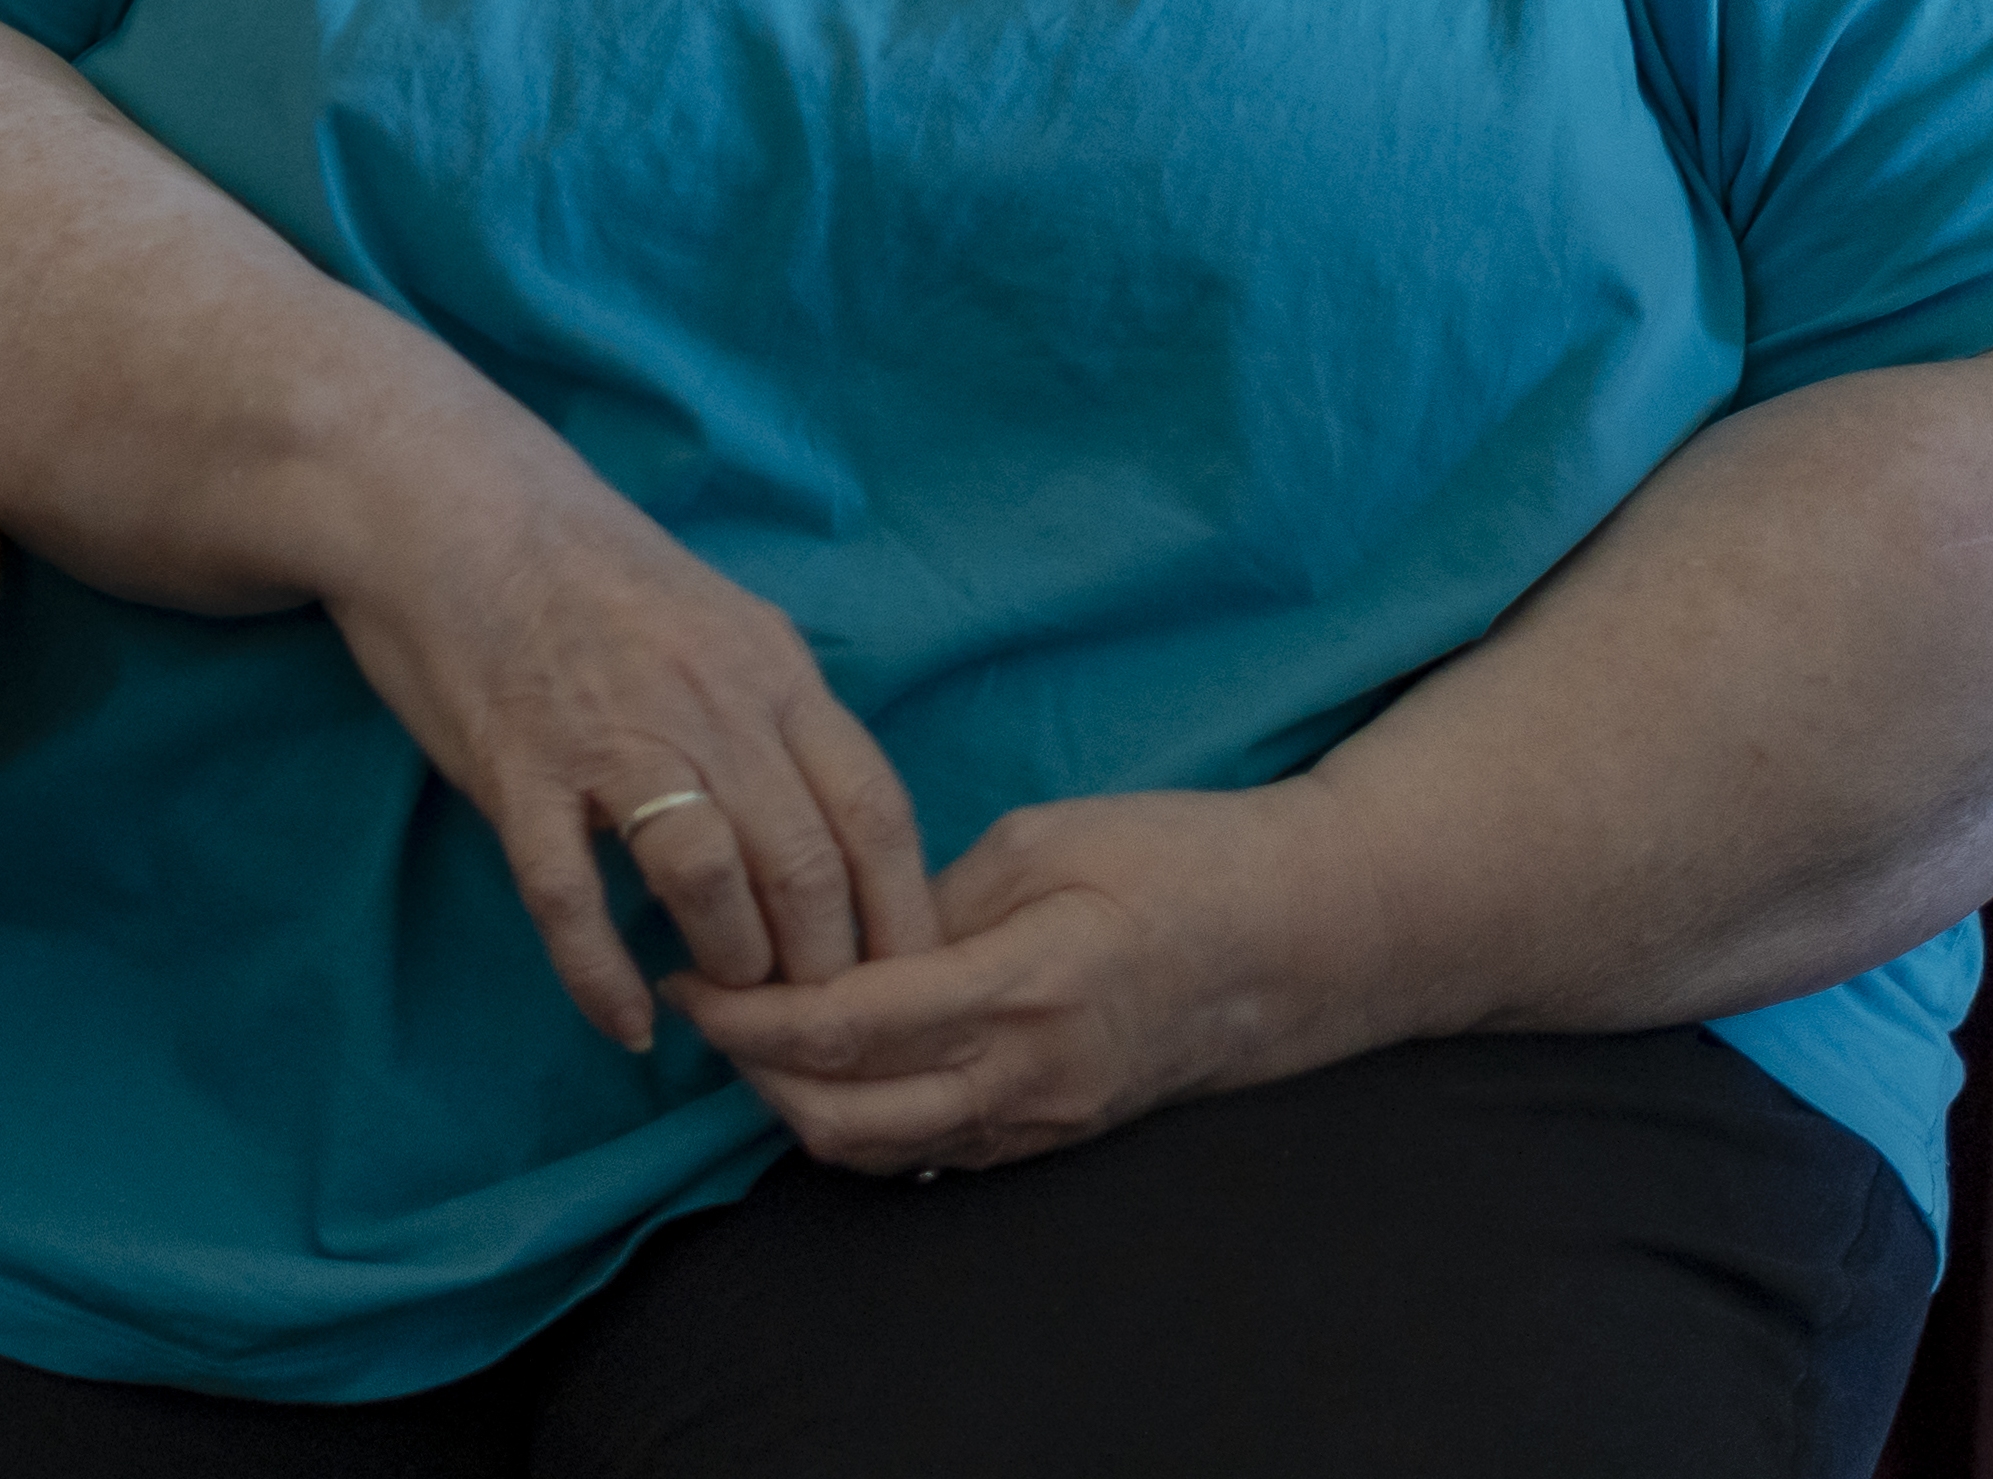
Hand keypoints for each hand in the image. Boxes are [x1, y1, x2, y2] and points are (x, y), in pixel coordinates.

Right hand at [320, 459, 937, 1053]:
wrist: (450, 503)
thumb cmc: (588, 569)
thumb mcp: (720, 619)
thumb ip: (777, 712)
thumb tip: (834, 820)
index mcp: (771, 670)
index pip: (876, 813)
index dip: (901, 916)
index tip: (903, 986)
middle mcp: (710, 705)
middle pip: (805, 867)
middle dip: (822, 970)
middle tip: (811, 1021)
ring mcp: (612, 737)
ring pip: (708, 884)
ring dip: (730, 968)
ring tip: (723, 999)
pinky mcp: (519, 768)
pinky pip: (569, 897)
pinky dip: (602, 977)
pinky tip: (626, 1022)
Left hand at [673, 782, 1383, 1172]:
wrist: (1303, 937)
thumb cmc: (1178, 859)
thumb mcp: (1042, 841)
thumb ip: (932, 897)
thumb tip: (840, 932)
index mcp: (1023, 988)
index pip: (846, 1027)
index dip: (748, 1013)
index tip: (689, 975)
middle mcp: (1029, 1077)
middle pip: (842, 1116)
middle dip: (750, 1071)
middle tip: (704, 1002)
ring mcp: (1044, 1120)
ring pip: (879, 1151)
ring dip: (797, 1103)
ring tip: (751, 1030)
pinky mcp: (1054, 1134)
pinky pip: (929, 1151)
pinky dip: (858, 1117)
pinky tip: (828, 1058)